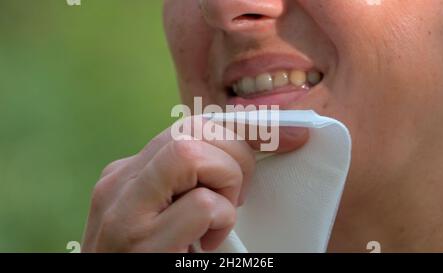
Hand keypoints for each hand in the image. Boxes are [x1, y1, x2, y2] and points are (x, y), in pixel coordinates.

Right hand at [82, 117, 256, 251]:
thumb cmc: (154, 255)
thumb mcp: (164, 210)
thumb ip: (186, 180)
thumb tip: (244, 148)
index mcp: (128, 174)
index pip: (188, 127)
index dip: (242, 129)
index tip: (287, 133)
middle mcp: (120, 184)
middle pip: (193, 130)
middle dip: (236, 155)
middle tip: (237, 195)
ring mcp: (124, 212)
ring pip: (192, 154)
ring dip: (227, 184)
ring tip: (217, 220)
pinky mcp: (140, 244)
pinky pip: (202, 205)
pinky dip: (221, 221)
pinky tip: (207, 245)